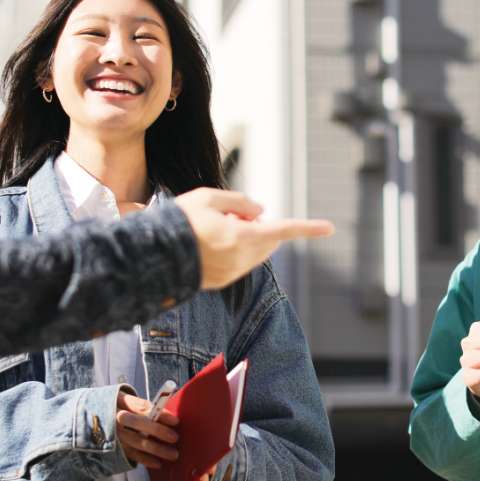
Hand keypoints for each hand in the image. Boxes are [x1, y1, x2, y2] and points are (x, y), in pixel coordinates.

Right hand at [116, 394, 179, 469]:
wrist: (91, 419)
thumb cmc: (115, 407)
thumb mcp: (123, 399)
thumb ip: (140, 405)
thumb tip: (164, 412)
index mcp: (120, 403)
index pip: (143, 407)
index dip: (159, 414)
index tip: (175, 421)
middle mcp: (116, 419)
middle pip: (139, 424)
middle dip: (157, 431)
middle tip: (175, 437)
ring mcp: (115, 435)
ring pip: (137, 442)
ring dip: (156, 449)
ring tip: (173, 454)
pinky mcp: (114, 449)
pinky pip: (132, 455)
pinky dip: (146, 460)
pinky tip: (158, 463)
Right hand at [174, 188, 333, 290]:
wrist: (151, 256)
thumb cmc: (178, 221)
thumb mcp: (208, 197)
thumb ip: (240, 202)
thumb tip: (261, 211)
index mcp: (241, 237)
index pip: (282, 230)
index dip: (307, 227)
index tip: (329, 227)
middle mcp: (241, 259)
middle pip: (269, 239)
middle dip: (260, 225)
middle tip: (230, 214)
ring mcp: (232, 274)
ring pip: (256, 252)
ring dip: (247, 238)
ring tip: (214, 229)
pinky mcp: (222, 282)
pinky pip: (240, 263)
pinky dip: (234, 251)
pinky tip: (209, 244)